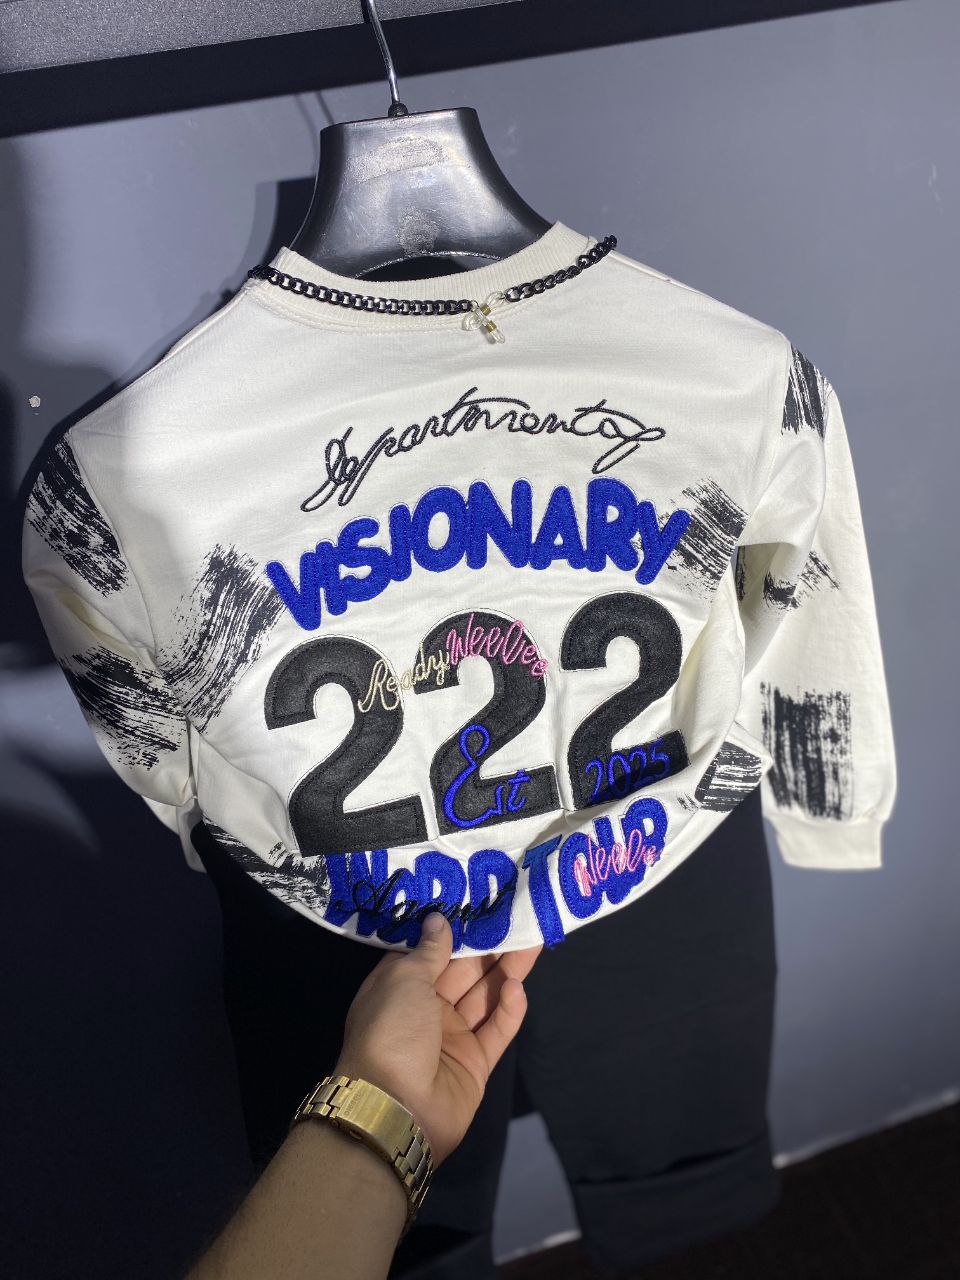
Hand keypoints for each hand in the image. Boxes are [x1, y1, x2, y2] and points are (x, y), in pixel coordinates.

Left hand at [333, 913, 542, 1166]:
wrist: (396, 1108)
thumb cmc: (392, 1031)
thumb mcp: (404, 979)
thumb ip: (430, 951)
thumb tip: (438, 919)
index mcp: (400, 986)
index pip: (430, 950)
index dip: (454, 928)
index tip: (478, 901)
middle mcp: (425, 1008)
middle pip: (463, 970)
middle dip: (488, 945)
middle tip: (518, 914)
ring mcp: (452, 1036)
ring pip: (485, 995)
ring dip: (507, 970)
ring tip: (533, 939)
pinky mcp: (475, 1062)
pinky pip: (496, 1029)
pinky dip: (509, 1010)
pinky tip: (518, 989)